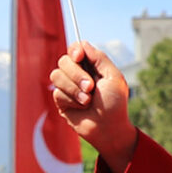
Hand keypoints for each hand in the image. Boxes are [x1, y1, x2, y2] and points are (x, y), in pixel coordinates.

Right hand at [49, 41, 135, 172]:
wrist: (109, 128)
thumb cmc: (115, 104)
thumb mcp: (113, 77)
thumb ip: (99, 58)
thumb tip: (83, 44)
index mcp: (91, 66)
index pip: (75, 49)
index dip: (74, 50)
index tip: (78, 57)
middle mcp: (78, 74)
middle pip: (64, 60)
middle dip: (76, 74)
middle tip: (90, 87)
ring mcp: (68, 87)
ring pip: (56, 75)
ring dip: (74, 88)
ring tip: (88, 100)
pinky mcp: (61, 101)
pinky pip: (57, 93)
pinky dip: (72, 100)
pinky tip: (82, 108)